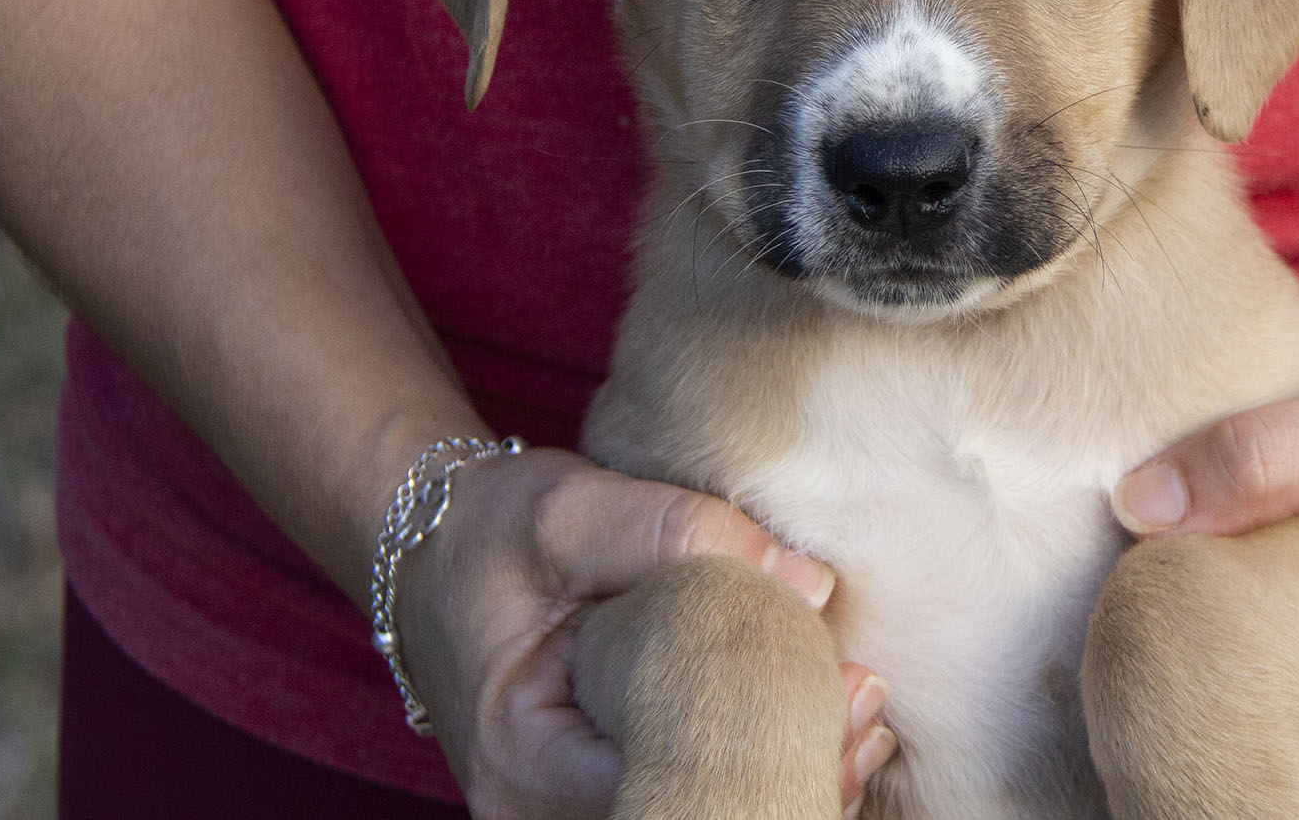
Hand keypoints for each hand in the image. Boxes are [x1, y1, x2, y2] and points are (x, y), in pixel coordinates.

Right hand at [391, 446, 897, 818]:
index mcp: (522, 755)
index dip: (758, 744)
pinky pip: (683, 797)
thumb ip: (680, 533)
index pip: (660, 781)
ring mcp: (565, 809)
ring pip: (692, 815)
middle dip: (785, 774)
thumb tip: (808, 580)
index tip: (838, 692)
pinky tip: (827, 737)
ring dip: (781, 777)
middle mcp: (535, 808)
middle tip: (865, 712)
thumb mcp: (572, 510)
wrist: (433, 551)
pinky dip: (754, 771)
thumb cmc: (492, 530)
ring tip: (863, 723)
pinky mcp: (599, 788)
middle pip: (683, 815)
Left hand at [1110, 338, 1298, 818]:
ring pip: (1274, 775)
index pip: (1230, 743)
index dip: (1166, 690)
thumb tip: (1139, 506)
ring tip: (1192, 631)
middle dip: (1186, 707)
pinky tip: (1239, 652)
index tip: (1137, 621)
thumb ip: (1250, 462)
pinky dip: (1265, 720)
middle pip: (1245, 768)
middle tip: (1148, 622)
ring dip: (1223, 717)